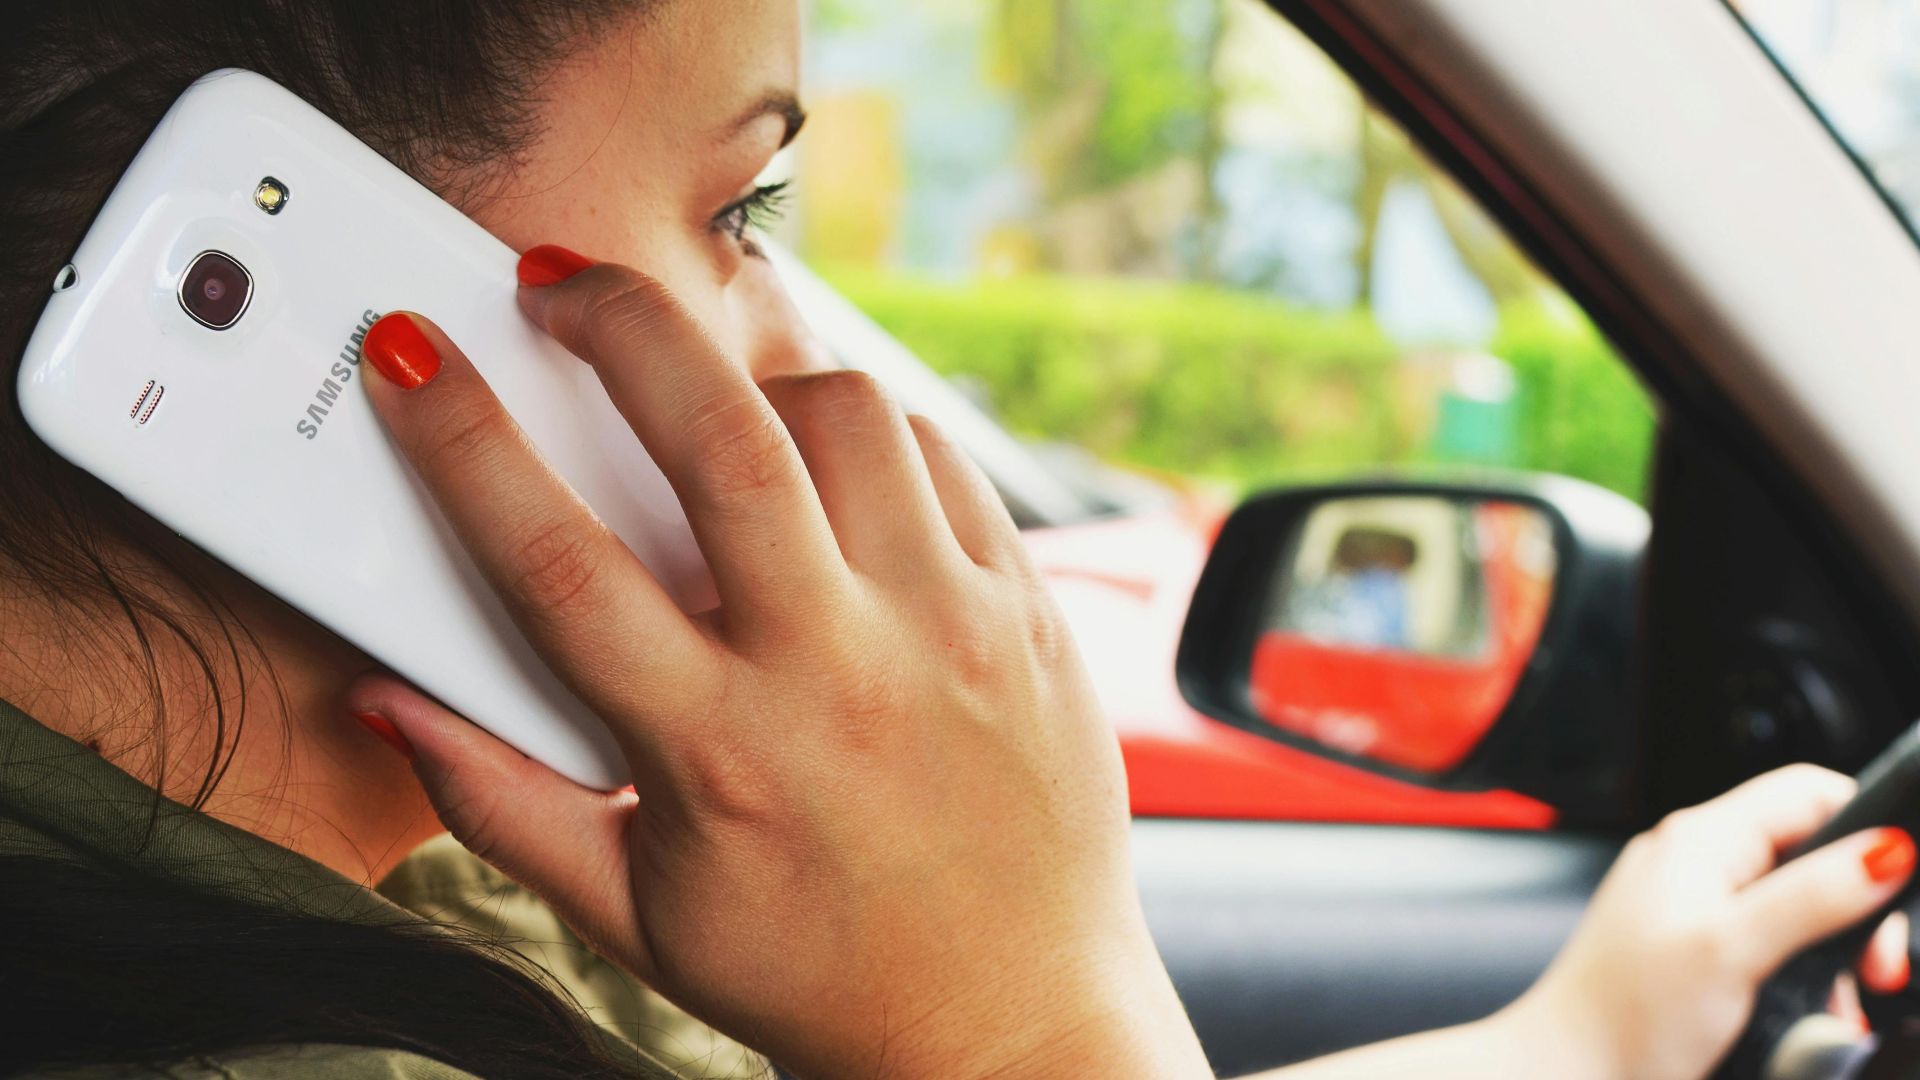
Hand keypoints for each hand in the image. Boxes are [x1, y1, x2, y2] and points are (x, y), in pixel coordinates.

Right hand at [344, 261, 1209, 1079]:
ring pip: (848, 417)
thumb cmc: (814, 972)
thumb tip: (393, 703)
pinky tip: (825, 457)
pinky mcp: (1026, 610)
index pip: (557, 562)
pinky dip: (867, 428)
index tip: (410, 354)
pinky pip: (942, 457)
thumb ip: (499, 802)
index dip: (462, 438)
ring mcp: (948, 628)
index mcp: (717, 752)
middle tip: (560, 282)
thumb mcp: (631, 913)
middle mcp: (839, 672)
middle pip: (722, 440)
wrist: (1010, 1021)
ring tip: (711, 393)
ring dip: (757, 373)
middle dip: (620, 323)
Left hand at [1505, 765, 1913, 1079]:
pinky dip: (1798, 974)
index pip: (1806, 793)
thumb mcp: (1733, 949)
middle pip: (1809, 853)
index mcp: (1700, 839)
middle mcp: (1694, 861)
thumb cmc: (1625, 1014)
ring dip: (1831, 953)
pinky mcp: (1692, 948)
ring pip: (1796, 905)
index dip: (1865, 824)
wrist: (1567, 1070)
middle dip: (1856, 908)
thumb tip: (1887, 849)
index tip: (1897, 882)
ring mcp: (1690, 904)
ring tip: (1837, 1001)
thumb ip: (1811, 897)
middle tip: (1874, 967)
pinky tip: (1805, 1013)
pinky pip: (1767, 942)